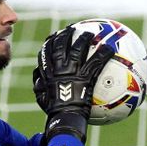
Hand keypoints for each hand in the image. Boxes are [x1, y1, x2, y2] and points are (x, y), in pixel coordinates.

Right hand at [32, 26, 114, 142]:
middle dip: (66, 35)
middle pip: (61, 45)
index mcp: (48, 72)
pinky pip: (96, 62)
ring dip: (84, 39)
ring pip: (78, 49)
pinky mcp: (86, 77)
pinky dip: (103, 54)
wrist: (65, 116)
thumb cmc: (53, 111)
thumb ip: (39, 87)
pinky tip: (109, 49)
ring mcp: (73, 71)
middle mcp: (59, 68)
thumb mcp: (41, 98)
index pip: (46, 52)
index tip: (53, 35)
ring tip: (90, 33)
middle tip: (72, 28)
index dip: (50, 42)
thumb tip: (37, 80)